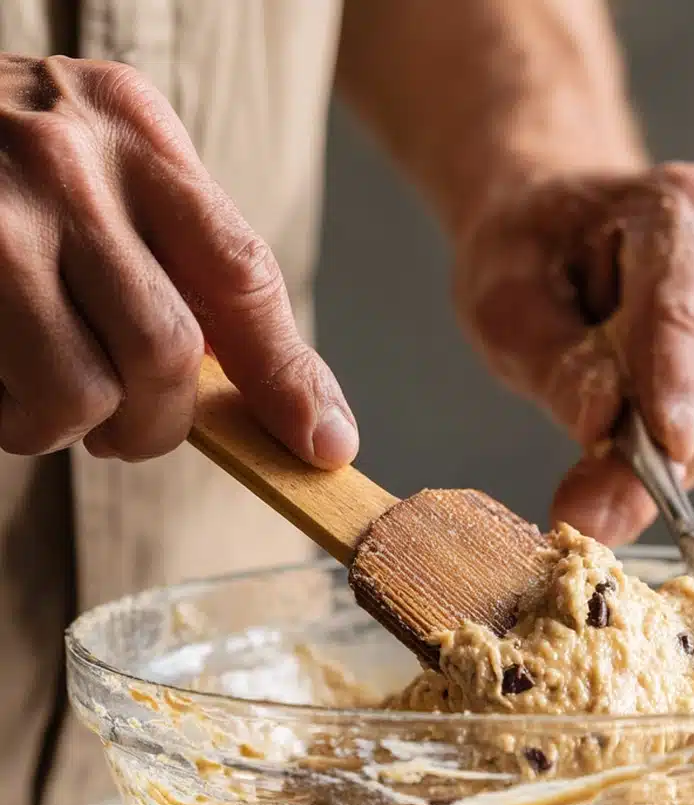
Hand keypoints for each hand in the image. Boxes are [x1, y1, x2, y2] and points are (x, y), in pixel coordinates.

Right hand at [0, 55, 355, 464]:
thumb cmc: (3, 171)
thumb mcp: (104, 174)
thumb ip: (188, 265)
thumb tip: (295, 406)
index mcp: (133, 130)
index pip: (242, 272)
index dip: (288, 377)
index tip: (321, 443)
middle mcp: (66, 159)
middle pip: (167, 350)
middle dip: (158, 422)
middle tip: (128, 429)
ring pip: (85, 392)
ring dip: (73, 427)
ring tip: (42, 393)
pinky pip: (12, 401)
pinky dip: (15, 421)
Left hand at [455, 162, 693, 543]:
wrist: (562, 233)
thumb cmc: (533, 257)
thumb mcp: (506, 303)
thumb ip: (555, 369)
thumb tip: (600, 431)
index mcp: (683, 209)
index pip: (686, 313)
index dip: (677, 386)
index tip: (665, 449)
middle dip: (656, 454)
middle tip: (580, 505)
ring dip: (661, 457)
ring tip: (595, 430)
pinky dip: (673, 455)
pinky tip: (630, 429)